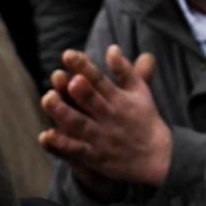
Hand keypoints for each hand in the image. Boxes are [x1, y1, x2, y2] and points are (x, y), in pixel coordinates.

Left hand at [39, 46, 170, 189]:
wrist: (158, 157)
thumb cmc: (145, 119)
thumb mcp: (141, 91)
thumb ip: (125, 70)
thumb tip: (111, 47)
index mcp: (120, 98)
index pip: (99, 79)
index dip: (83, 66)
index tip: (67, 54)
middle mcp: (110, 116)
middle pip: (90, 100)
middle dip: (76, 89)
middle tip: (58, 76)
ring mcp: (102, 137)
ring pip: (79, 124)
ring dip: (63, 112)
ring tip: (48, 98)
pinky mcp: (96, 157)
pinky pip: (76, 150)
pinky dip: (62, 144)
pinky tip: (46, 135)